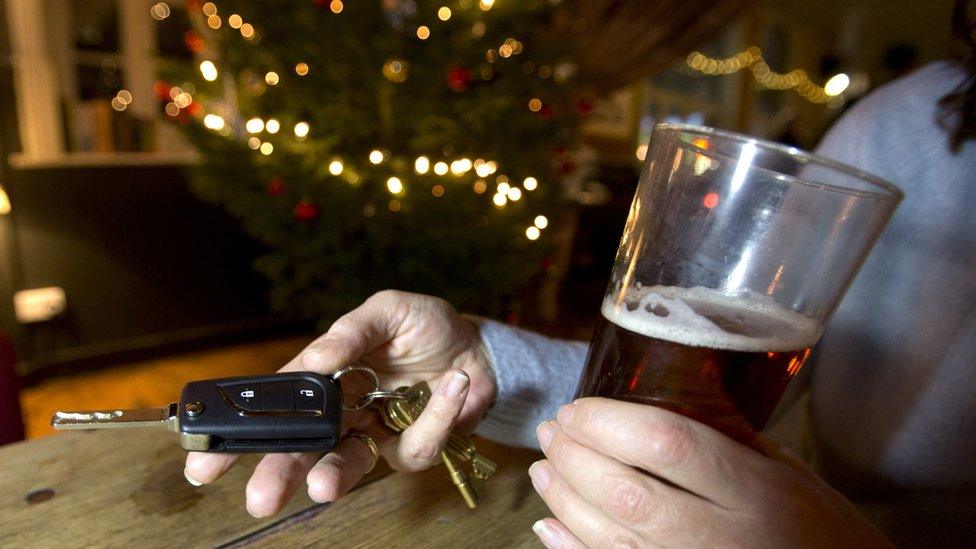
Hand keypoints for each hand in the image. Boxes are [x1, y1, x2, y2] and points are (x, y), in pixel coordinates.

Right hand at [183, 290, 496, 516]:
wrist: (478, 346)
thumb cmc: (425, 326)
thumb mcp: (388, 311)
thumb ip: (351, 333)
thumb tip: (315, 360)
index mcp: (325, 376)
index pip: (276, 405)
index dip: (239, 434)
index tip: (204, 461)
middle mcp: (343, 410)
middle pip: (302, 448)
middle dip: (278, 473)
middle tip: (259, 497)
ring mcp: (376, 431)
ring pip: (346, 464)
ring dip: (333, 476)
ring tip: (322, 487)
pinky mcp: (412, 445)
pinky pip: (414, 445)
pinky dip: (437, 414)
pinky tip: (453, 383)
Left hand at [529, 398, 891, 547]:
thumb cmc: (818, 526)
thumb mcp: (786, 470)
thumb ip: (724, 441)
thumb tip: (649, 407)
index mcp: (754, 489)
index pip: (667, 443)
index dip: (609, 422)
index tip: (578, 407)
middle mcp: (722, 535)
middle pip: (625, 492)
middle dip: (574, 457)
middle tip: (551, 431)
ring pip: (610, 537)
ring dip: (564, 499)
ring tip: (544, 469)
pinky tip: (550, 524)